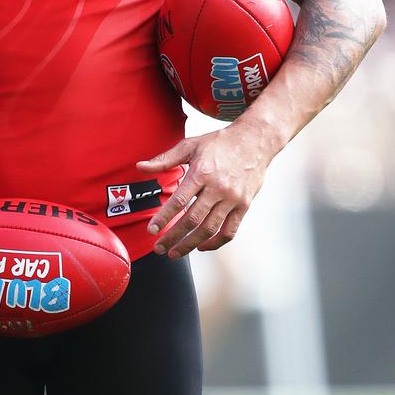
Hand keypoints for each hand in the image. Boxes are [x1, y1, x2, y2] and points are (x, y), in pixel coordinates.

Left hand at [136, 121, 272, 257]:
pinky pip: (229, 231)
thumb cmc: (218, 143)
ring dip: (190, 244)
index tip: (152, 230)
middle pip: (192, 220)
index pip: (179, 200)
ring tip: (175, 253)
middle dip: (173, 237)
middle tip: (158, 248)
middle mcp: (218, 188)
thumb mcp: (190, 145)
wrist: (254, 141)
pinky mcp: (244, 206)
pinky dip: (215, 243)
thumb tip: (140, 167)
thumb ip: (164, 159)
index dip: (164, 217)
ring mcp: (233, 199)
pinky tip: (201, 246)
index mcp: (202, 172)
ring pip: (210, 229)